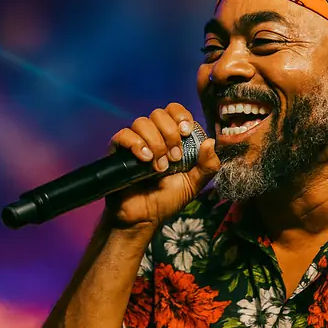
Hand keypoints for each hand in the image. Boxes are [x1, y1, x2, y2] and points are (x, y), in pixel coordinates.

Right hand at [105, 103, 218, 229]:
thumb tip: (210, 141)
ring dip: (155, 143)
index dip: (181, 116)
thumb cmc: (167, 199)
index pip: (175, 110)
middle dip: (170, 134)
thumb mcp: (194, 184)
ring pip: (142, 122)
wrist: (145, 217)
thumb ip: (208, 165)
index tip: (186, 133)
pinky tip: (145, 160)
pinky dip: (137, 144)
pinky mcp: (118, 151)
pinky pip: (124, 134)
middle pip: (159, 113)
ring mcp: (134, 142)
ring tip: (159, 167)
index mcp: (171, 138)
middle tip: (175, 158)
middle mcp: (153, 136)